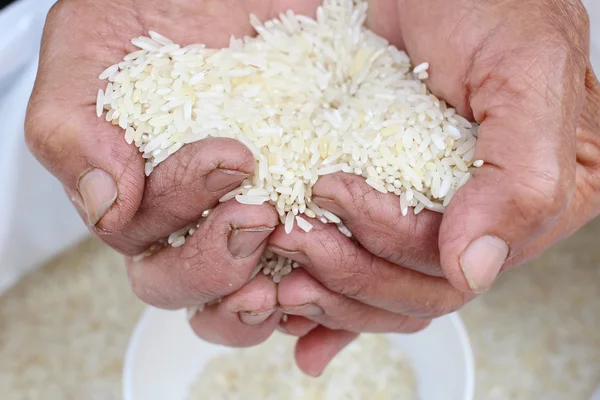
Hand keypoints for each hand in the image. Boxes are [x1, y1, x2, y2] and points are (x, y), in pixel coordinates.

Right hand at [25, 0, 321, 347]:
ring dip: (260, 302)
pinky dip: (312, 287)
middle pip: (188, 285)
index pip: (142, 240)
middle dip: (217, 265)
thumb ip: (71, 129)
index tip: (229, 158)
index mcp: (134, 191)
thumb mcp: (86, 52)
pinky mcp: (297, 205)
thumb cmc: (147, 12)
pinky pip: (301, 270)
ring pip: (239, 296)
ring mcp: (242, 214)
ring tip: (292, 267)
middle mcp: (188, 214)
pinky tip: (328, 268)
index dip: (181, 213)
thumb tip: (105, 203)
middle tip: (257, 217)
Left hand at [269, 0, 599, 375]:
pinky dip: (331, 297)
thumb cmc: (494, 8)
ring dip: (330, 293)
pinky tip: (296, 314)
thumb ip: (520, 176)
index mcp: (530, 205)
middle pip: (415, 288)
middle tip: (294, 238)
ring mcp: (434, 216)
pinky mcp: (392, 201)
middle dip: (349, 273)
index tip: (334, 195)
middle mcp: (483, 220)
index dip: (387, 246)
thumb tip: (474, 268)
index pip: (456, 263)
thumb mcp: (523, 75)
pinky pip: (365, 263)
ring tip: (280, 278)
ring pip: (384, 287)